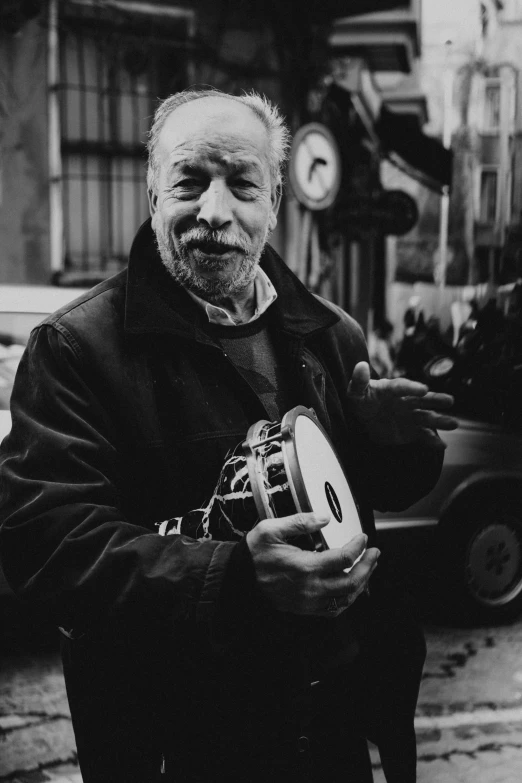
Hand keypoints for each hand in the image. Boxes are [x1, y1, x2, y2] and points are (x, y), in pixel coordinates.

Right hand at [245, 512, 379, 616]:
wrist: (238, 579)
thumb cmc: (253, 555)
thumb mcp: (271, 529)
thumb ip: (300, 522)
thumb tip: (323, 518)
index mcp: (304, 567)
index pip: (344, 558)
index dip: (358, 547)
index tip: (362, 538)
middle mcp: (310, 588)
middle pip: (352, 582)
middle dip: (368, 566)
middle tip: (374, 553)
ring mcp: (308, 601)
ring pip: (346, 598)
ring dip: (362, 583)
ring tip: (368, 569)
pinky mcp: (305, 609)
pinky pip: (334, 609)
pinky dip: (348, 599)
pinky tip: (351, 589)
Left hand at [347, 361, 457, 445]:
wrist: (367, 420)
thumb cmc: (362, 401)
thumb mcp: (356, 392)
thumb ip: (359, 381)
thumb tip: (360, 365)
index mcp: (392, 389)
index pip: (403, 387)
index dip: (412, 388)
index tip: (423, 389)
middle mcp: (406, 401)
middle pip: (422, 400)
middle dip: (436, 400)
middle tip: (450, 401)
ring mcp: (411, 416)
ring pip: (427, 417)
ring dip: (440, 421)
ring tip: (453, 424)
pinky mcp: (412, 432)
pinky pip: (423, 436)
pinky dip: (432, 441)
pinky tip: (442, 445)